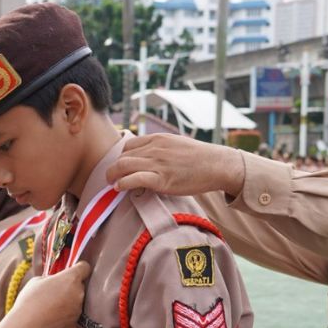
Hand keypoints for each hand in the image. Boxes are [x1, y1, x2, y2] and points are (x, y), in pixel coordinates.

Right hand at [10, 261, 89, 327]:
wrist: (26, 326)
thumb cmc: (29, 300)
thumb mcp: (38, 280)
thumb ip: (52, 278)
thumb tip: (56, 282)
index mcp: (71, 278)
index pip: (85, 268)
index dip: (79, 268)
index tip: (72, 271)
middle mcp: (79, 293)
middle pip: (79, 286)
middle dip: (69, 287)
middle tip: (54, 291)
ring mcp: (78, 310)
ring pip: (76, 301)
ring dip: (67, 301)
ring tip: (50, 306)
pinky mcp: (74, 323)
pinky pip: (71, 315)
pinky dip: (64, 315)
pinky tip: (51, 316)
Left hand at [106, 134, 245, 196]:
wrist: (217, 165)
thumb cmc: (199, 158)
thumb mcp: (177, 144)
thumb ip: (160, 149)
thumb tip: (149, 158)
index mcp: (157, 139)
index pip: (128, 145)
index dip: (121, 157)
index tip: (120, 168)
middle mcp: (155, 148)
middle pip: (122, 156)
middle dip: (113, 168)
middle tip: (111, 178)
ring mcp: (158, 163)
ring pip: (123, 166)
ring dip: (113, 176)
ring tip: (112, 184)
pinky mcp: (162, 179)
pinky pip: (134, 179)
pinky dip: (122, 184)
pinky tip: (120, 188)